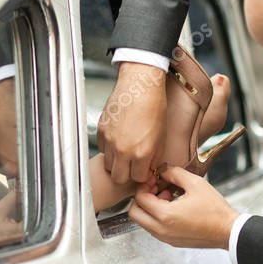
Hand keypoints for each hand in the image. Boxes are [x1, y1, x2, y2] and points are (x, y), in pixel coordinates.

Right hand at [97, 62, 166, 183]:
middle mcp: (123, 149)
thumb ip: (154, 156)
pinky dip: (108, 148)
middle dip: (126, 174)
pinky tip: (117, 139)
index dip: (141, 175)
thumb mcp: (161, 135)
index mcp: (141, 152)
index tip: (143, 170)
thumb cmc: (153, 105)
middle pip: (118, 177)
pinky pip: (101, 148)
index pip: (138, 178)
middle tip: (131, 165)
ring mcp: (110, 140)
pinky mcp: (101, 130)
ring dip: (116, 162)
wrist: (139, 85)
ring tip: (124, 151)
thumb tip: (150, 168)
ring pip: (108, 165)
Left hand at [128, 166, 238, 248]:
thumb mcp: (195, 183)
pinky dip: (157, 216)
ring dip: (150, 207)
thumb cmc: (215, 209)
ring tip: (168, 196)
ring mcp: (165, 238)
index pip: (139, 199)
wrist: (228, 231)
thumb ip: (174, 173)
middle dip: (142, 198)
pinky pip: (154, 228)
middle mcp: (161, 230)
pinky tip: (174, 206)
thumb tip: (163, 171)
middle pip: (134, 213)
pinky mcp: (172, 242)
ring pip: (143, 222)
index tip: (154, 179)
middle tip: (156, 188)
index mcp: (165, 215)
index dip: (144, 185)